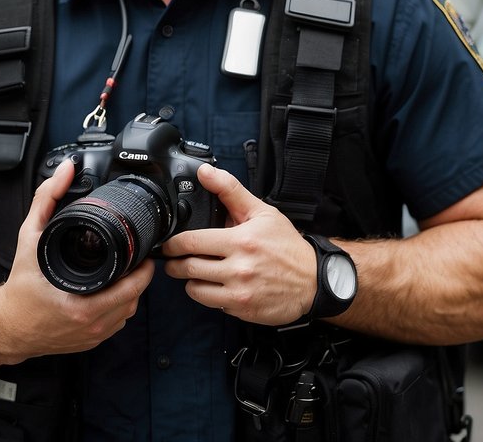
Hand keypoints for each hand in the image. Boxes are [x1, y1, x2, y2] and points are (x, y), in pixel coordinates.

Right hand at [0, 159, 153, 356]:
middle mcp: (91, 326)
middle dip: (139, 277)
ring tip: (126, 272)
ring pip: (128, 313)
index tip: (143, 250)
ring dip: (131, 293)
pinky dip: (119, 307)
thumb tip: (64, 171)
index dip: (142, 267)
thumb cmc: (19, 287)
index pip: (132, 287)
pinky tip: (112, 291)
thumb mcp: (30, 238)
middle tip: (136, 258)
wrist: (6, 325)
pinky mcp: (90, 342)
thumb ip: (47, 200)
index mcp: (82, 306)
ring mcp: (92, 336)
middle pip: (135, 299)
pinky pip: (117, 323)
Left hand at [163, 164, 315, 324]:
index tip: (169, 244)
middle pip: (188, 268)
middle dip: (175, 264)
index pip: (192, 242)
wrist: (313, 280)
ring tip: (196, 273)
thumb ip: (230, 190)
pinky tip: (218, 284)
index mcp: (240, 241)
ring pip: (195, 290)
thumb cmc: (286, 245)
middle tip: (175, 260)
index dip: (173, 244)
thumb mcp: (261, 212)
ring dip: (190, 282)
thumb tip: (205, 172)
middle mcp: (238, 269)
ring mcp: (240, 293)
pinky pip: (212, 304)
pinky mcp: (242, 310)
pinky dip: (209, 295)